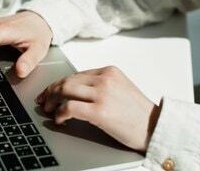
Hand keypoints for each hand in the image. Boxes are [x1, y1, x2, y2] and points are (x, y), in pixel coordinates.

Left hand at [36, 66, 160, 150]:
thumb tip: (73, 90)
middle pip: (67, 81)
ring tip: (49, 109)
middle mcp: (105, 79)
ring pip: (65, 90)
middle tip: (44, 101)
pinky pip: (70, 108)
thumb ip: (99, 85)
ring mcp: (102, 94)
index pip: (75, 74)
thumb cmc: (138, 113)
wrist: (156, 128)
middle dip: (51, 91)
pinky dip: (60, 113)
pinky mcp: (100, 111)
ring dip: (52, 100)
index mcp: (109, 71)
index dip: (58, 83)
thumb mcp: (120, 88)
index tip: (50, 91)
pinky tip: (59, 119)